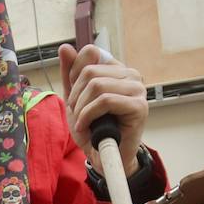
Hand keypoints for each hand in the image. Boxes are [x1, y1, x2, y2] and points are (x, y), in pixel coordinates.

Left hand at [59, 43, 148, 175]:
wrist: (103, 156)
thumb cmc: (92, 128)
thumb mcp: (75, 98)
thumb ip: (70, 73)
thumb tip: (65, 47)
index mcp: (116, 69)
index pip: (90, 52)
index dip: (74, 73)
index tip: (75, 96)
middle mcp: (130, 75)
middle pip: (89, 71)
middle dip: (75, 96)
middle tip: (78, 114)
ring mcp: (137, 90)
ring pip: (96, 85)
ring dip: (81, 108)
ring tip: (83, 122)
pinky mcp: (139, 106)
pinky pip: (104, 101)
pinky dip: (88, 115)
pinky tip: (87, 127)